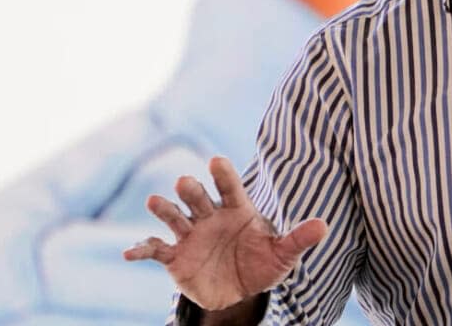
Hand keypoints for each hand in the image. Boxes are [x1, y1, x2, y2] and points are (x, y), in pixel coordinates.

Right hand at [122, 156, 327, 310]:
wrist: (239, 291)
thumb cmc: (262, 263)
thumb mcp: (283, 254)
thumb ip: (298, 239)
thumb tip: (323, 226)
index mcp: (238, 210)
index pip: (231, 188)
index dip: (224, 175)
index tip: (217, 160)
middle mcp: (210, 217)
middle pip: (199, 198)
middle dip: (192, 191)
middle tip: (185, 182)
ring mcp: (190, 235)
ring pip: (174, 217)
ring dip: (164, 209)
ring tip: (154, 201)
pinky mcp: (174, 257)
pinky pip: (155, 249)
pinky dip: (141, 250)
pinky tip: (129, 253)